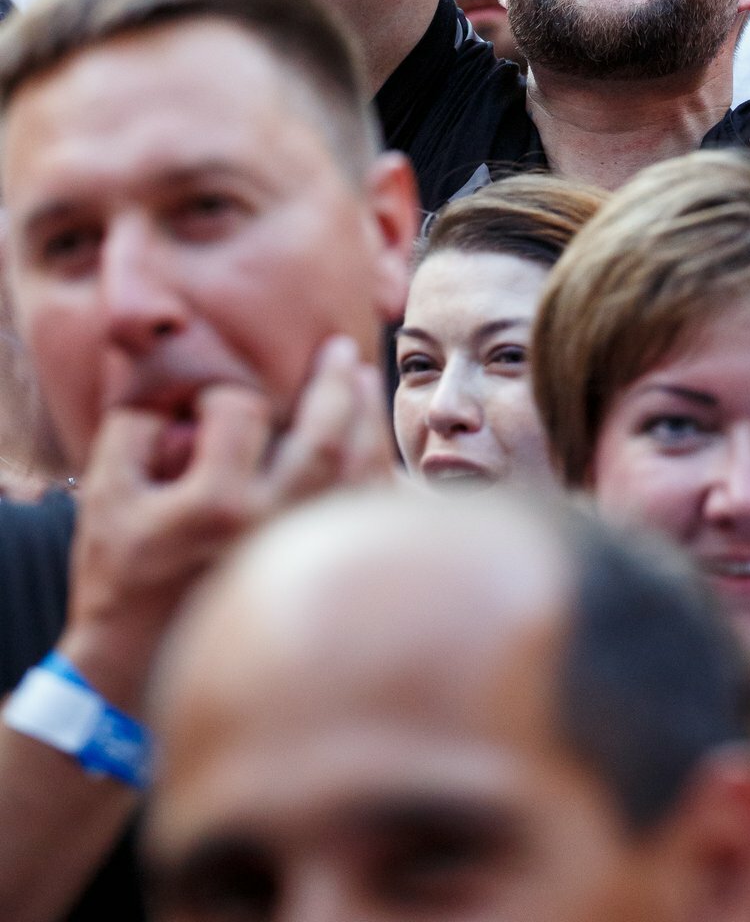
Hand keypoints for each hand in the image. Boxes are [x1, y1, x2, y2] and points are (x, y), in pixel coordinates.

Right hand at [60, 335, 390, 711]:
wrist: (134, 670)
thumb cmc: (119, 578)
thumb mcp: (105, 498)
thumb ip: (135, 430)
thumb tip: (179, 389)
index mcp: (215, 505)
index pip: (241, 413)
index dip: (224, 393)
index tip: (213, 401)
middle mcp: (270, 527)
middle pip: (324, 439)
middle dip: (336, 385)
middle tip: (341, 349)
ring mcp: (301, 554)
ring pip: (359, 474)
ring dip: (367, 420)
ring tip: (365, 380)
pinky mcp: (316, 575)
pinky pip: (366, 514)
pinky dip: (376, 472)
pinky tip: (372, 444)